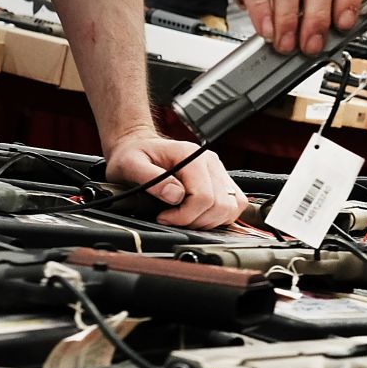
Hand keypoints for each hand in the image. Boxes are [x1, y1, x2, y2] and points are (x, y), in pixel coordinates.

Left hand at [103, 129, 247, 229]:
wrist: (139, 146)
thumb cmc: (135, 154)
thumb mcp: (131, 164)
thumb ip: (151, 179)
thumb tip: (175, 196)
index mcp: (191, 156)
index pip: (203, 197)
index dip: (184, 215)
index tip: (164, 217)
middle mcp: (210, 162)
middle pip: (221, 205)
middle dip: (195, 221)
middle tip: (172, 218)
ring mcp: (219, 171)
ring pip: (231, 208)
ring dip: (208, 221)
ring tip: (184, 217)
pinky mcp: (222, 181)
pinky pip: (235, 205)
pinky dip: (219, 217)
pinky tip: (198, 215)